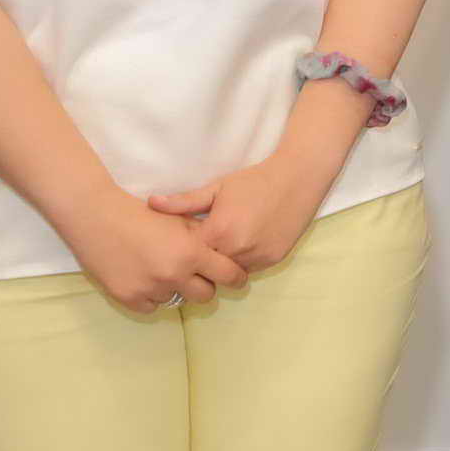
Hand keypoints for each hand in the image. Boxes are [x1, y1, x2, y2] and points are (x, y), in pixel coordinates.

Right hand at [73, 195, 248, 317]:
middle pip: (206, 296)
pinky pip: (152, 307)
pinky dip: (152, 296)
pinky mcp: (128, 298)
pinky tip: (144, 277)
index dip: (236, 278)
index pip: (229, 275)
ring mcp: (150, 289)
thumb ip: (204, 238)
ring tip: (160, 269)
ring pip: (177, 300)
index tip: (236, 278)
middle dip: (204, 286)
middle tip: (195, 275)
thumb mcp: (180, 220)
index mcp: (191, 253)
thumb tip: (226, 253)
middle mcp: (173, 274)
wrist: (96, 217)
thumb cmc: (140, 214)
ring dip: (174, 289)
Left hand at [147, 149, 328, 277]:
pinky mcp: (274, 260)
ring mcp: (258, 257)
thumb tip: (151, 203)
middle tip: (203, 244)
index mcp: (218, 232)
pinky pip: (250, 268)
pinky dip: (242, 261)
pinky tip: (243, 243)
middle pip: (208, 268)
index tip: (181, 240)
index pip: (189, 254)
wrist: (299, 178)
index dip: (183, 248)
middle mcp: (237, 250)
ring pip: (229, 272)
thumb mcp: (217, 188)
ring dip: (223, 263)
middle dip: (202, 260)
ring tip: (223, 244)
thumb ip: (184, 201)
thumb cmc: (255, 180)